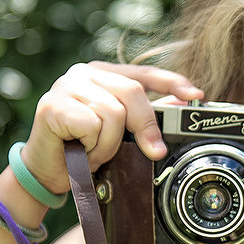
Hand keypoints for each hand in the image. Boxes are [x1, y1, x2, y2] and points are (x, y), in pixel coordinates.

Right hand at [22, 62, 203, 193]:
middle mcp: (84, 73)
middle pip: (133, 93)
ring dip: (110, 144)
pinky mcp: (52, 104)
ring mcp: (66, 86)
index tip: (196, 95)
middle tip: (153, 151)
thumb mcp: (121, 132)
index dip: (172, 82)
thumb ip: (146, 115)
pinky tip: (79, 149)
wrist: (47, 170)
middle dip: (147, 126)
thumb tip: (182, 102)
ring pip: (114, 113)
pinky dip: (92, 146)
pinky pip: (92, 125)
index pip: (143, 73)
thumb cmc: (83, 148)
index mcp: (103, 74)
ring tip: (95, 151)